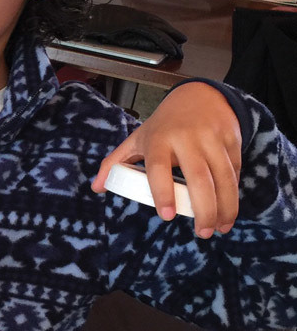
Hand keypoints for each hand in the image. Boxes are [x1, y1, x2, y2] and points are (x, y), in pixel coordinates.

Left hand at [91, 82, 241, 238]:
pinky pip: (234, 170)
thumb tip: (96, 187)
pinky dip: (233, 192)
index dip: (162, 192)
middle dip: (204, 210)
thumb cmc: (163, 125)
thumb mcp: (137, 139)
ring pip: (223, 177)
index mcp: (159, 139)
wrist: (199, 96)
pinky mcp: (231, 138)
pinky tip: (228, 210)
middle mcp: (187, 137)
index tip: (167, 216)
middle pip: (198, 178)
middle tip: (202, 234)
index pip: (159, 168)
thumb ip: (115, 162)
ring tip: (220, 228)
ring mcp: (212, 137)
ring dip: (225, 206)